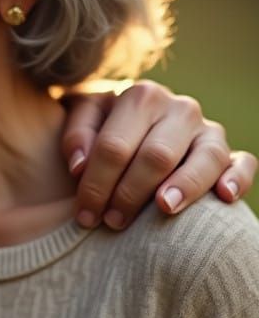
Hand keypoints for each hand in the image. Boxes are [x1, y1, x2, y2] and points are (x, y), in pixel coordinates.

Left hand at [61, 82, 255, 228]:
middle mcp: (180, 108)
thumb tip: (79, 167)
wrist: (135, 120)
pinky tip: (223, 197)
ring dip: (185, 186)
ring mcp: (208, 130)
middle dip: (131, 193)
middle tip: (113, 222)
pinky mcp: (230, 151)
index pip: (115, 146)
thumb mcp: (83, 117)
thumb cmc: (104, 123)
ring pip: (205, 158)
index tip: (85, 213)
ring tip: (164, 208)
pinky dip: (237, 178)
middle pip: (157, 155)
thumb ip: (76, 135)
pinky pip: (243, 163)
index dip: (97, 183)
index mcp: (142, 96)